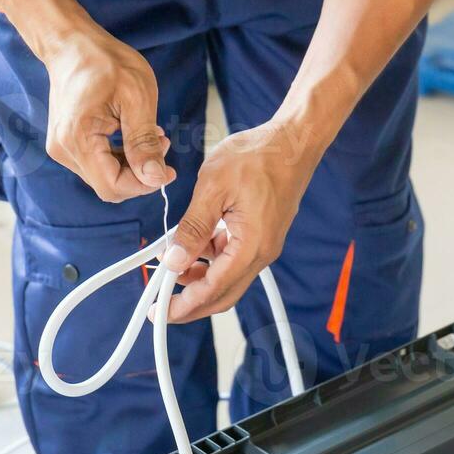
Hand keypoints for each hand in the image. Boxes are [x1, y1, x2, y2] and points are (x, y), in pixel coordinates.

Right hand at [39, 15, 176, 201]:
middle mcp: (64, 150)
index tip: (169, 169)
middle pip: (109, 185)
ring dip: (133, 164)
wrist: (73, 44)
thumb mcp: (137, 98)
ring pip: (104, 176)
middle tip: (163, 143)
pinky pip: (98, 163)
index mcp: (78, 139)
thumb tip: (155, 178)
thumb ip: (144, 142)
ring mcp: (62, 148)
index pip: (113, 186)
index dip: (144, 185)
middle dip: (141, 173)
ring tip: (153, 135)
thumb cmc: (106, 63)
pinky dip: (120, 156)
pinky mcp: (67, 143)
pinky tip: (135, 135)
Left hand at [160, 120, 322, 321]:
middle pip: (224, 294)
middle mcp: (262, 252)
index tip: (161, 311)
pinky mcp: (262, 235)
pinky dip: (211, 258)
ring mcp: (264, 245)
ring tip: (170, 263)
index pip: (214, 288)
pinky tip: (194, 243)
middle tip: (161, 305)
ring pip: (228, 276)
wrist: (293, 141)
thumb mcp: (213, 187)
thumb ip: (192, 228)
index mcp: (252, 245)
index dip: (185, 304)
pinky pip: (234, 258)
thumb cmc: (258, 156)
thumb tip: (174, 260)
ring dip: (199, 277)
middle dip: (191, 302)